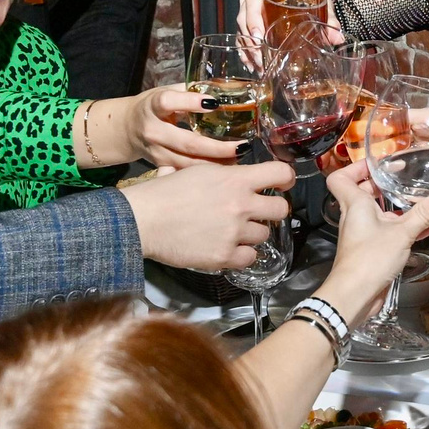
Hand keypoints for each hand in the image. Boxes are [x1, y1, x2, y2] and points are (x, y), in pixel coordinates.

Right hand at [119, 159, 294, 270]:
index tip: (283, 183)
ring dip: (252, 233)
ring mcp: (234, 233)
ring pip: (264, 235)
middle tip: (257, 212)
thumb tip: (226, 174)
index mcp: (234, 179)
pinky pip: (250, 257)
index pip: (280, 173)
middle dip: (272, 209)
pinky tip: (228, 248)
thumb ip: (220, 173)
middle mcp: (241, 205)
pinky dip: (242, 254)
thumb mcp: (195, 171)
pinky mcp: (225, 256)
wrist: (142, 220)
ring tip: (233, 231)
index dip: (286, 178)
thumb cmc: (162, 192)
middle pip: (281, 209)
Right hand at [128, 84, 243, 168]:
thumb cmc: (152, 107)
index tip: (213, 103)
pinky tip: (225, 169)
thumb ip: (191, 91)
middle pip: (187, 142)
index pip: (168, 103)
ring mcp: (156, 152)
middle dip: (217, 147)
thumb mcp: (165, 92)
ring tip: (239, 159)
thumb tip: (225, 89)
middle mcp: (153, 131)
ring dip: (216, 163)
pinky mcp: (161, 166)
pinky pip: (186, 172)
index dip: (190, 102)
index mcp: (153, 106)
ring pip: (188, 163)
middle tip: (242, 146)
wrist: (126, 129)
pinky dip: (207, 171)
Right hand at [237, 0, 342, 66]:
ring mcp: (250, 7)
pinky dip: (245, 51)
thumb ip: (329, 20)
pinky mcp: (249, 20)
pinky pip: (241, 35)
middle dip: (250, 39)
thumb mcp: (322, 4)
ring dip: (248, 48)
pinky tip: (252, 65)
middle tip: (260, 57)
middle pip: (244, 15)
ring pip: (241, 27)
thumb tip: (337, 38)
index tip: (259, 36)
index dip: (253, 18)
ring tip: (259, 66)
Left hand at [318, 159, 428, 316]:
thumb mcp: (401, 233)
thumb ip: (422, 215)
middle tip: (407, 180)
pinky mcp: (372, 250)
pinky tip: (426, 229)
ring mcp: (364, 234)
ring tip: (426, 205)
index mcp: (355, 204)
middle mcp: (356, 216)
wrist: (354, 296)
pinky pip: (388, 231)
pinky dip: (405, 227)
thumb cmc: (369, 259)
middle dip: (386, 186)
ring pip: (380, 213)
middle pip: (365, 192)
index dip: (356, 167)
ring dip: (401, 209)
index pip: (341, 178)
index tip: (379, 165)